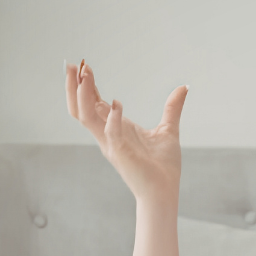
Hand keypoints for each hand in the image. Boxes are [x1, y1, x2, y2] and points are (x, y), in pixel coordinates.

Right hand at [65, 61, 188, 203]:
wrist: (165, 191)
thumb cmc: (164, 166)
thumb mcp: (168, 130)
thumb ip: (172, 108)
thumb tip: (183, 88)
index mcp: (115, 129)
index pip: (94, 104)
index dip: (87, 86)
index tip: (84, 66)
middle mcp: (107, 136)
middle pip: (81, 108)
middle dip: (74, 86)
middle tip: (72, 64)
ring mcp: (111, 145)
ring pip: (86, 118)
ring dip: (82, 96)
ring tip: (83, 75)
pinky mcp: (121, 154)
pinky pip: (111, 133)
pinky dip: (112, 118)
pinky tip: (117, 103)